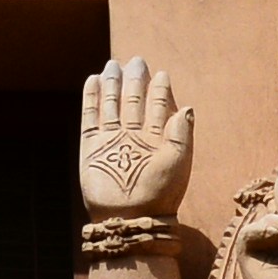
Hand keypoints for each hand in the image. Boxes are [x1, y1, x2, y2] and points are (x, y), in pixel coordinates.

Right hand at [78, 58, 193, 221]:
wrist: (131, 218)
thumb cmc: (159, 194)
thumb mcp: (178, 162)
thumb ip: (181, 133)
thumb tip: (185, 107)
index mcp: (157, 139)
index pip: (158, 107)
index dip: (159, 90)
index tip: (160, 73)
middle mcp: (134, 137)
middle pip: (134, 101)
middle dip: (135, 80)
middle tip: (136, 60)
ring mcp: (112, 141)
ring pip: (112, 104)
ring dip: (113, 84)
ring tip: (113, 65)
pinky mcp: (92, 147)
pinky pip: (91, 117)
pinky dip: (92, 99)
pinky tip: (93, 81)